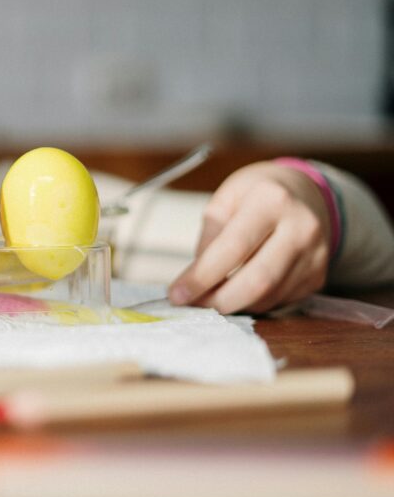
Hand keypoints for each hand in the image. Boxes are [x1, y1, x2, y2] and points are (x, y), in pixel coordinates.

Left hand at [168, 162, 330, 313]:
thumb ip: (210, 237)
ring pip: (268, 297)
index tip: (177, 293)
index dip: (202, 276)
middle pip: (257, 281)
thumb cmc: (256, 193)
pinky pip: (279, 300)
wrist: (305, 192)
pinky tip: (238, 291)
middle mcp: (301, 227)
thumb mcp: (225, 199)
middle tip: (193, 304)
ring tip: (210, 296)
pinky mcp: (319, 276)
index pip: (233, 248)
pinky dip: (252, 302)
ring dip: (233, 304)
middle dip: (219, 300)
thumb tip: (197, 279)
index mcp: (272, 200)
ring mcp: (315, 254)